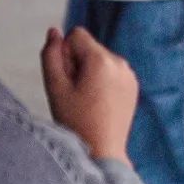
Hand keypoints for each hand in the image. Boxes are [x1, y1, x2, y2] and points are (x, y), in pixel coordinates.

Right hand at [40, 26, 137, 163]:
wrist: (102, 151)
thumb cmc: (77, 123)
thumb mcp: (55, 87)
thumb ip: (51, 55)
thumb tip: (54, 32)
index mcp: (102, 60)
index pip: (77, 35)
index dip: (65, 54)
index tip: (67, 78)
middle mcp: (120, 63)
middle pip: (89, 48)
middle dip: (78, 63)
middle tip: (75, 93)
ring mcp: (130, 74)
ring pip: (100, 60)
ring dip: (90, 73)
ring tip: (87, 100)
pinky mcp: (133, 85)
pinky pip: (112, 72)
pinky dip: (103, 82)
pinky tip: (99, 104)